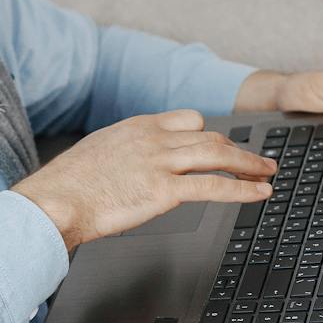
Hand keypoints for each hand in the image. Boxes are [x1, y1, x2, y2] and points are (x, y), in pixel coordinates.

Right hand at [12, 109, 277, 252]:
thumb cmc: (66, 188)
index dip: (210, 133)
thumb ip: (122, 155)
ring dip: (249, 164)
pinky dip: (243, 190)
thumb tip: (128, 170)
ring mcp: (160, 162)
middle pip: (210, 135)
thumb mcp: (97, 155)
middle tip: (260, 159)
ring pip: (218, 154)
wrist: (54, 202)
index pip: (188, 119)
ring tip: (269, 173)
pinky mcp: (164, 190)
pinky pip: (214, 186)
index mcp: (137, 126)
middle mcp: (153, 138)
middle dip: (239, 149)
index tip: (222, 144)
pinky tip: (260, 194)